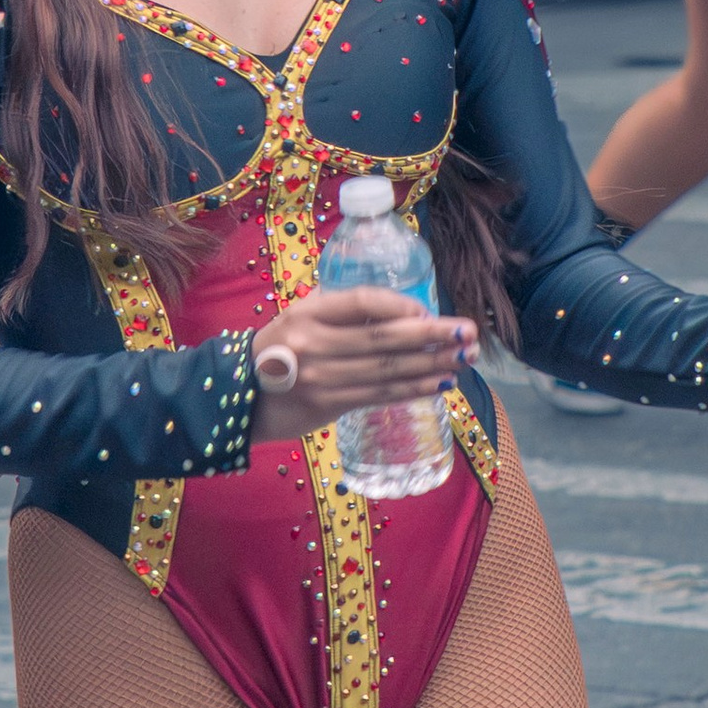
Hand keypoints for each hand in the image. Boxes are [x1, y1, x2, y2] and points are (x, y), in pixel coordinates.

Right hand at [246, 287, 476, 445]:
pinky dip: (414, 389)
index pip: (364, 302)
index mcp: (308, 312)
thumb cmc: (280, 349)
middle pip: (384, 338)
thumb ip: (343, 312)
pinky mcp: (329, 405)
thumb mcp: (301, 317)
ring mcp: (322, 377)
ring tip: (464, 359)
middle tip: (469, 334)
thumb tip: (407, 312)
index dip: (402, 306)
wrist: (239, 395)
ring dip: (432, 364)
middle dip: (434, 336)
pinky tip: (440, 382)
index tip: (430, 313)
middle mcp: (314, 343)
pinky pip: (380, 394)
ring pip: (388, 370)